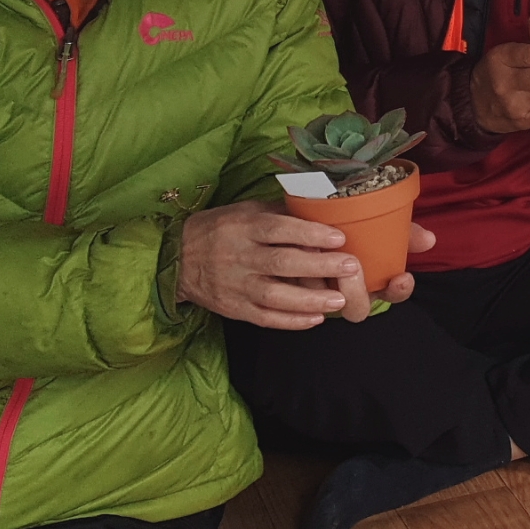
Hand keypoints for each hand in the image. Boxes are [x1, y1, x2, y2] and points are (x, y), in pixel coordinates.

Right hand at [178, 202, 436, 326]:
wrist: (178, 259)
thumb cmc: (223, 229)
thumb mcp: (247, 210)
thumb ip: (282, 212)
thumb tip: (322, 207)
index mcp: (245, 227)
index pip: (279, 229)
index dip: (309, 234)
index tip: (339, 236)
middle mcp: (240, 256)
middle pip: (281, 264)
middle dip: (319, 267)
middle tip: (352, 267)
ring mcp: (236, 285)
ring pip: (274, 296)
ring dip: (309, 300)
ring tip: (339, 301)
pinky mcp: (233, 308)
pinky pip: (264, 318)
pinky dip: (290, 321)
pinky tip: (315, 319)